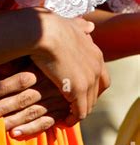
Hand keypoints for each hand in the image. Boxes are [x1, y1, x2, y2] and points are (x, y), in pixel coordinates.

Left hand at [0, 61, 69, 138]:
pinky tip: (14, 134)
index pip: (20, 80)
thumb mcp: (36, 57)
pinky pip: (44, 123)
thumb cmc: (50, 60)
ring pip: (31, 113)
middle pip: (23, 99)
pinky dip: (30, 129)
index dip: (2, 87)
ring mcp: (55, 101)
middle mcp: (49, 87)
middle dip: (2, 108)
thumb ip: (19, 62)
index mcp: (42, 71)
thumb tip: (2, 67)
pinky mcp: (61, 113)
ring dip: (13, 121)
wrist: (78, 71)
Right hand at [30, 9, 109, 125]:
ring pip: (88, 104)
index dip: (92, 87)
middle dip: (85, 100)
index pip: (101, 78)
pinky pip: (80, 112)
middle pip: (96, 93)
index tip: (80, 92)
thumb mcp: (71, 24)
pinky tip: (63, 120)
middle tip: (72, 106)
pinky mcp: (78, 90)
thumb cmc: (50, 26)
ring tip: (66, 115)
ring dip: (78, 111)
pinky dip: (72, 118)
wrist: (42, 32)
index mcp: (96, 53)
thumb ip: (81, 27)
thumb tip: (90, 25)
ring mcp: (89, 80)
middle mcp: (97, 67)